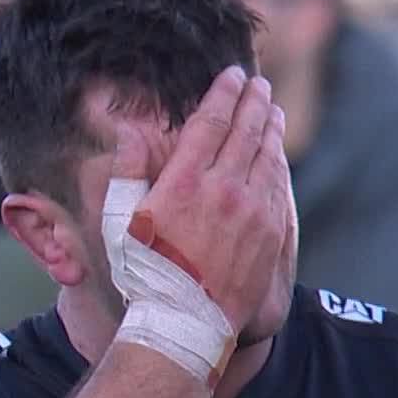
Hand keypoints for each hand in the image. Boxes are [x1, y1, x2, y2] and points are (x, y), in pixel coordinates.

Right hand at [112, 67, 289, 339]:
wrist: (183, 322)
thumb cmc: (144, 273)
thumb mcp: (120, 221)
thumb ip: (127, 170)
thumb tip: (130, 128)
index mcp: (184, 182)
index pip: (212, 122)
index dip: (224, 93)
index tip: (232, 75)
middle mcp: (222, 190)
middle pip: (246, 131)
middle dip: (253, 101)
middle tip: (258, 84)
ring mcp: (251, 212)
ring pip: (268, 155)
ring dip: (271, 127)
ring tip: (272, 110)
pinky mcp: (268, 233)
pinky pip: (277, 185)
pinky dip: (277, 161)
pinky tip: (276, 153)